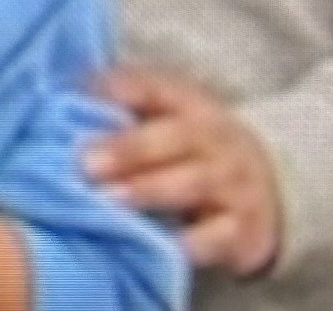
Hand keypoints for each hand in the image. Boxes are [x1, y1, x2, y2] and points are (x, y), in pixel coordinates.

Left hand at [89, 68, 280, 275]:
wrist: (266, 187)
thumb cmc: (191, 149)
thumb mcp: (168, 117)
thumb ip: (125, 104)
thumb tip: (66, 92)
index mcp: (192, 106)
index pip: (158, 88)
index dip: (125, 87)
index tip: (86, 93)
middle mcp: (216, 140)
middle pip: (174, 137)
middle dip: (129, 149)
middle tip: (86, 163)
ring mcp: (234, 184)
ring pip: (193, 183)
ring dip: (149, 190)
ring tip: (109, 200)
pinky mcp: (244, 229)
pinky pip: (220, 235)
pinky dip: (195, 241)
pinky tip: (168, 245)